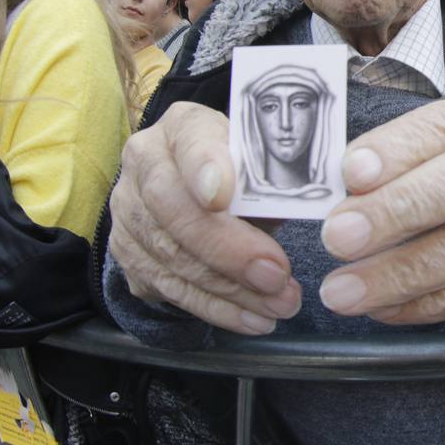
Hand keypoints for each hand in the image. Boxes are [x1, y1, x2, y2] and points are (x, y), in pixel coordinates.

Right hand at [107, 101, 301, 334]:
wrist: (200, 195)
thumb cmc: (244, 175)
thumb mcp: (264, 167)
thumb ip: (279, 181)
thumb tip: (316, 206)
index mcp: (183, 126)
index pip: (190, 139)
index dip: (205, 167)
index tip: (223, 196)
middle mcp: (145, 162)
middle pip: (171, 207)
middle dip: (227, 249)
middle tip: (276, 275)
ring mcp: (129, 211)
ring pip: (171, 256)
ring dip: (230, 289)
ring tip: (279, 304)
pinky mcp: (129, 255)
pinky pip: (169, 288)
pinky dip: (216, 308)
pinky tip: (253, 318)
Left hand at [319, 96, 444, 323]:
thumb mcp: (430, 154)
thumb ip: (391, 165)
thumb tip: (340, 192)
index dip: (399, 150)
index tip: (350, 174)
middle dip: (397, 212)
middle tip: (338, 238)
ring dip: (402, 273)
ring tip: (345, 290)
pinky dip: (426, 304)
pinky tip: (383, 308)